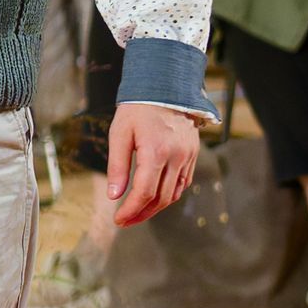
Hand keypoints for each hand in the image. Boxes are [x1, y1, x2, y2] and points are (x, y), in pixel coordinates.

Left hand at [106, 104, 198, 224]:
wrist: (165, 86)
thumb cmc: (137, 109)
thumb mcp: (120, 133)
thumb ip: (117, 166)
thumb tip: (114, 196)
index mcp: (155, 151)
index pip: (144, 192)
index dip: (131, 210)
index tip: (118, 220)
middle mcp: (176, 156)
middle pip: (161, 198)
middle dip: (142, 213)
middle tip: (125, 221)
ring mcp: (188, 156)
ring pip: (174, 193)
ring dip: (156, 207)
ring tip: (137, 212)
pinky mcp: (193, 154)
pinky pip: (183, 182)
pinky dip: (169, 194)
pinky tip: (155, 197)